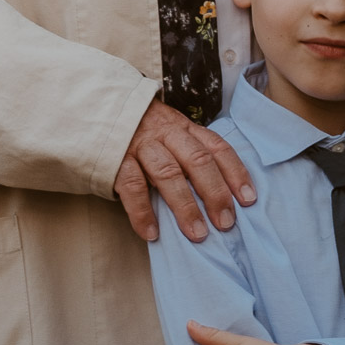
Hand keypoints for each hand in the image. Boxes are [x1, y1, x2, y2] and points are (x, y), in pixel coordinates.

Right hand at [114, 100, 255, 241]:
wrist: (95, 111)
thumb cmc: (140, 132)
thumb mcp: (169, 133)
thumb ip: (188, 153)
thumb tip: (219, 193)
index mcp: (183, 128)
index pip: (216, 147)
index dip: (235, 173)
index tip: (248, 200)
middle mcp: (165, 134)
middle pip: (197, 161)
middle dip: (215, 193)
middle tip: (225, 223)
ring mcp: (140, 145)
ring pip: (168, 174)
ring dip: (185, 206)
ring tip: (197, 233)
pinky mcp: (116, 159)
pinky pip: (132, 187)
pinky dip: (143, 212)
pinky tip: (152, 233)